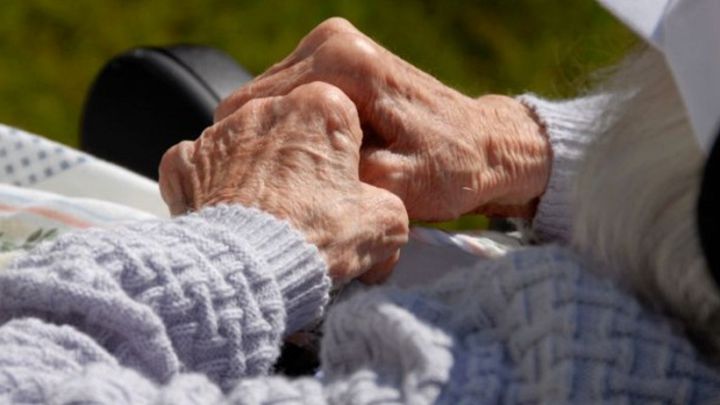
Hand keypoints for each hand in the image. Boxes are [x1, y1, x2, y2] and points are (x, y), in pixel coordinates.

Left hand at [159, 82, 408, 282]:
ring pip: (245, 143)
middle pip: (290, 127)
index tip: (344, 185)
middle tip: (307, 203)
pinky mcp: (185, 161)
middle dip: (299, 158)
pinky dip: (212, 185)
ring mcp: (220, 132)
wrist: (249, 270)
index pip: (340, 118)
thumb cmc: (316, 239)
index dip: (345, 155)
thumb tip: (378, 216)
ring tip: (268, 215)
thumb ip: (386, 205)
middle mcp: (267, 108)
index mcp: (320, 108)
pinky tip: (228, 213)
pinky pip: (201, 165)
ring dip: (256, 169)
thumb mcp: (384, 224)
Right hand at [216, 18, 550, 220]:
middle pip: (256, 100)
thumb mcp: (393, 186)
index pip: (258, 106)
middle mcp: (333, 41)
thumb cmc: (448, 169)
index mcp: (344, 63)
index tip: (264, 190)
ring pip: (269, 101)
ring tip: (303, 174)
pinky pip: (288, 99)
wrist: (483, 147)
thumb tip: (279, 175)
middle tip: (286, 188)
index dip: (254, 154)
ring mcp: (333, 45)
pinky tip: (311, 158)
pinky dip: (292, 130)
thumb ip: (333, 173)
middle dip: (265, 144)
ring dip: (278, 138)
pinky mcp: (335, 60)